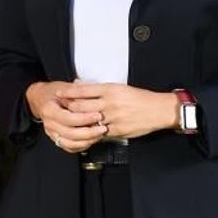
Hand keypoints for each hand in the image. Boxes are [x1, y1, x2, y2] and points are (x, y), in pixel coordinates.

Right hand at [26, 81, 107, 152]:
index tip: (98, 115)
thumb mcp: (65, 87)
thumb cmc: (54, 92)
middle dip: (89, 132)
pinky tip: (92, 140)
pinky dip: (82, 146)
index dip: (84, 119)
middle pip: (70, 134)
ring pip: (70, 144)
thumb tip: (93, 103)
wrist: (41, 98)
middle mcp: (49, 124)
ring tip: (99, 134)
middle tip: (103, 127)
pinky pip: (70, 147)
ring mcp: (52, 133)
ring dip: (87, 141)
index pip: (68, 118)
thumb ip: (78, 96)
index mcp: (49, 110)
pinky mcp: (56, 139)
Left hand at [55, 81, 179, 139]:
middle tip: (58, 108)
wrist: (158, 110)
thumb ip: (99, 88)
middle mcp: (110, 103)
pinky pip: (99, 133)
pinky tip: (83, 131)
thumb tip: (79, 84)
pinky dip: (90, 132)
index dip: (68, 92)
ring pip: (88, 121)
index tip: (58, 93)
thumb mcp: (119, 88)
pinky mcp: (117, 131)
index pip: (83, 90)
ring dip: (76, 122)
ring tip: (67, 121)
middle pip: (81, 106)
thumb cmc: (140, 98)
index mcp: (110, 90)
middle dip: (68, 108)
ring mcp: (113, 118)